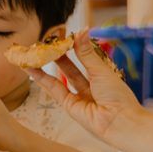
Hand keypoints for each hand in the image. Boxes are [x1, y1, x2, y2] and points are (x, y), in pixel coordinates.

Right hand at [27, 31, 143, 141]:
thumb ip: (86, 53)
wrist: (120, 121)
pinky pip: (54, 89)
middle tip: (45, 43)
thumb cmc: (117, 95)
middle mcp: (89, 86)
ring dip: (46, 66)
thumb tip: (81, 30)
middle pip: (69, 68)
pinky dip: (42, 79)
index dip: (73, 47)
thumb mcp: (100, 70)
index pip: (83, 58)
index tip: (62, 36)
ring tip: (33, 53)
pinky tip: (32, 69)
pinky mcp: (69, 106)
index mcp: (101, 76)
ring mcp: (78, 97)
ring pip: (59, 78)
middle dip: (57, 55)